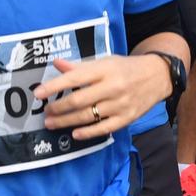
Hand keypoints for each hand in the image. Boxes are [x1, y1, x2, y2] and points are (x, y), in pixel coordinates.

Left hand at [38, 55, 170, 140]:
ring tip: (52, 123)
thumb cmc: (126, 68)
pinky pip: (104, 128)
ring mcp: (120, 104)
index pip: (74, 78)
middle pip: (79, 100)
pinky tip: (74, 134)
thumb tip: (57, 64)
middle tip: (46, 112)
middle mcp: (113, 86)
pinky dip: (87, 133)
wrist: (158, 76)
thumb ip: (80, 66)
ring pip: (88, 116)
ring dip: (66, 122)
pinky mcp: (127, 118)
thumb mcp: (105, 62)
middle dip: (58, 108)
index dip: (54, 86)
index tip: (38, 93)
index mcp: (105, 69)